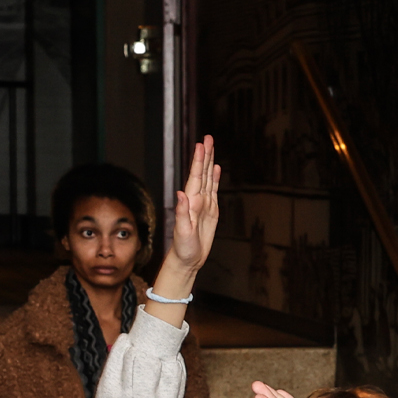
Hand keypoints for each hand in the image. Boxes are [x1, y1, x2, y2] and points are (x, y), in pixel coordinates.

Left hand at [153, 136, 221, 297]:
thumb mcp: (183, 232)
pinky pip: (213, 190)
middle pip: (202, 173)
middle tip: (208, 138)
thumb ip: (182, 213)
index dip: (198, 161)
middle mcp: (196, 200)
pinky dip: (214, 178)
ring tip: (211, 146)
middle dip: (205, 155)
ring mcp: (204, 204)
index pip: (195, 177)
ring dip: (209, 162)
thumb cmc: (183, 248)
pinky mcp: (211, 211)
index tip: (201, 145)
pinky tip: (216, 169)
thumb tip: (181, 194)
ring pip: (208, 178)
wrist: (188, 260)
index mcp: (190, 203)